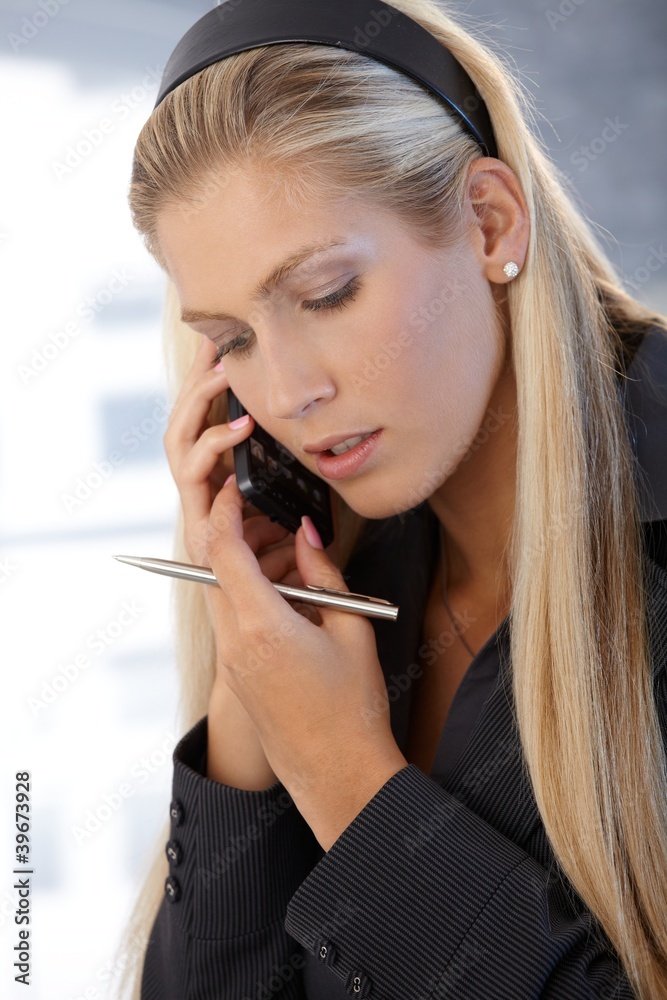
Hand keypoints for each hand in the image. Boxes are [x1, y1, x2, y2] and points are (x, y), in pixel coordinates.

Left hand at [162, 334, 307, 788]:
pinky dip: (249, 592)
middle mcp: (236, 640)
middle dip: (230, 528)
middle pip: (214, 568)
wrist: (339, 776)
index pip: (224, 550)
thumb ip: (324, 575)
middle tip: (255, 503)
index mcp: (263, 624)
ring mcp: (234, 660)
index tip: (234, 481)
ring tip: (281, 546)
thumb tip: (305, 534)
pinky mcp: (240, 674)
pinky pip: (234, 617)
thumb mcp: (351, 630)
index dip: (225, 510)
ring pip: (223, 592)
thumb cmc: (353, 707)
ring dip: (242, 562)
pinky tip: (285, 590)